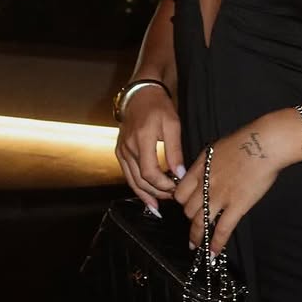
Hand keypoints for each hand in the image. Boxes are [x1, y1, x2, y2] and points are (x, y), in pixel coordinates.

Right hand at [115, 87, 184, 212]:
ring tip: (159, 206)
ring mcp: (122, 151)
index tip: (177, 187)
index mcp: (142, 139)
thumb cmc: (158, 107)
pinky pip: (128, 175)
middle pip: (141, 180)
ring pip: (132, 181)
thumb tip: (180, 174)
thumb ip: (175, 150)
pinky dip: (137, 188)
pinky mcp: (120, 152)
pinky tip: (148, 198)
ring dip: (146, 194)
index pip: (150, 172)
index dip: (164, 185)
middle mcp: (128, 148)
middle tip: (173, 197)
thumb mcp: (172, 125)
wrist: (140, 95)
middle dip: (158, 192)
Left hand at [174, 123, 281, 259]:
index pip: (179, 193)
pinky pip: (222, 230)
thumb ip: (205, 165)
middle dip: (190, 218)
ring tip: (195, 246)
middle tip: (196, 223)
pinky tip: (212, 254)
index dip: (182, 202)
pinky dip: (215, 244)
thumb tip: (201, 174)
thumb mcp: (215, 149)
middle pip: (187, 209)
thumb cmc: (244, 141)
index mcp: (199, 169)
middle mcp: (205, 185)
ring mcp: (220, 197)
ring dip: (196, 237)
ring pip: (199, 222)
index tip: (187, 206)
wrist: (263, 144)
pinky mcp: (236, 206)